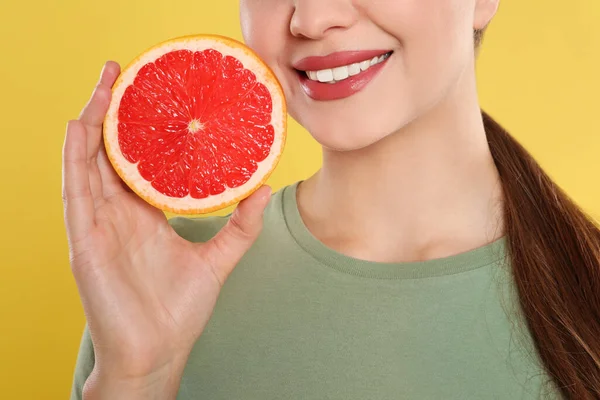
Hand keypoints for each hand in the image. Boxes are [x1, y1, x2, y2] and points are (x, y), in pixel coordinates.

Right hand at [63, 61, 270, 397]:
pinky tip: (80, 125)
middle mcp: (118, 213)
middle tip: (121, 71)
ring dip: (92, 121)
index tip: (153, 92)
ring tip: (103, 84)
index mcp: (144, 214)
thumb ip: (242, 226)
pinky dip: (76, 156)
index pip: (138, 159)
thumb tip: (265, 188)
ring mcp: (98, 225)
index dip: (140, 126)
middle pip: (110, 151)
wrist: (157, 352)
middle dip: (113, 111)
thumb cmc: (178, 311)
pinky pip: (76, 191)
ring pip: (88, 162)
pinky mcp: (85, 241)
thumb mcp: (218, 259)